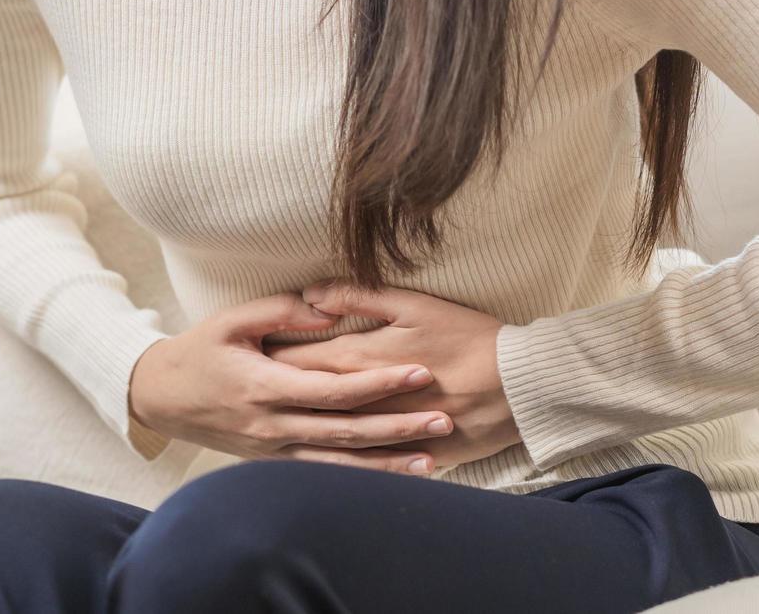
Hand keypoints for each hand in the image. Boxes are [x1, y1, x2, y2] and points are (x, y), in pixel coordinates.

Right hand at [128, 292, 457, 474]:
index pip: (334, 389)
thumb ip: (282, 312)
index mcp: (265, 386)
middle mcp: (272, 425)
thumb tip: (328, 309)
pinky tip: (392, 476)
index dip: (380, 382)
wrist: (160, 398)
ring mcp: (273, 450)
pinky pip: (323, 473)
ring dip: (387, 464)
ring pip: (339, 463)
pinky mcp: (273, 463)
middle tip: (444, 419)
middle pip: (346, 431)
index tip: (419, 371)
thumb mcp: (233, 321)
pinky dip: (360, 476)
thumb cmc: (199, 352)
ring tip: (432, 460)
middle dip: (398, 427)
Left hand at [263, 278, 521, 471]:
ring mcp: (382, 433)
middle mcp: (363, 401)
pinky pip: (358, 465)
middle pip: (305, 398)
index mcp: (361, 359)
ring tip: (265, 423)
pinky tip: (312, 459)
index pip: (300, 361)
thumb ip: (359, 296)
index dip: (270, 358)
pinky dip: (334, 460)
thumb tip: (312, 293)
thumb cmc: (469, 337)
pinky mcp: (400, 456)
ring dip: (296, 427)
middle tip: (238, 390)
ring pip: (325, 434)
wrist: (521, 386)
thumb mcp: (414, 304)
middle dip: (274, 393)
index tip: (244, 354)